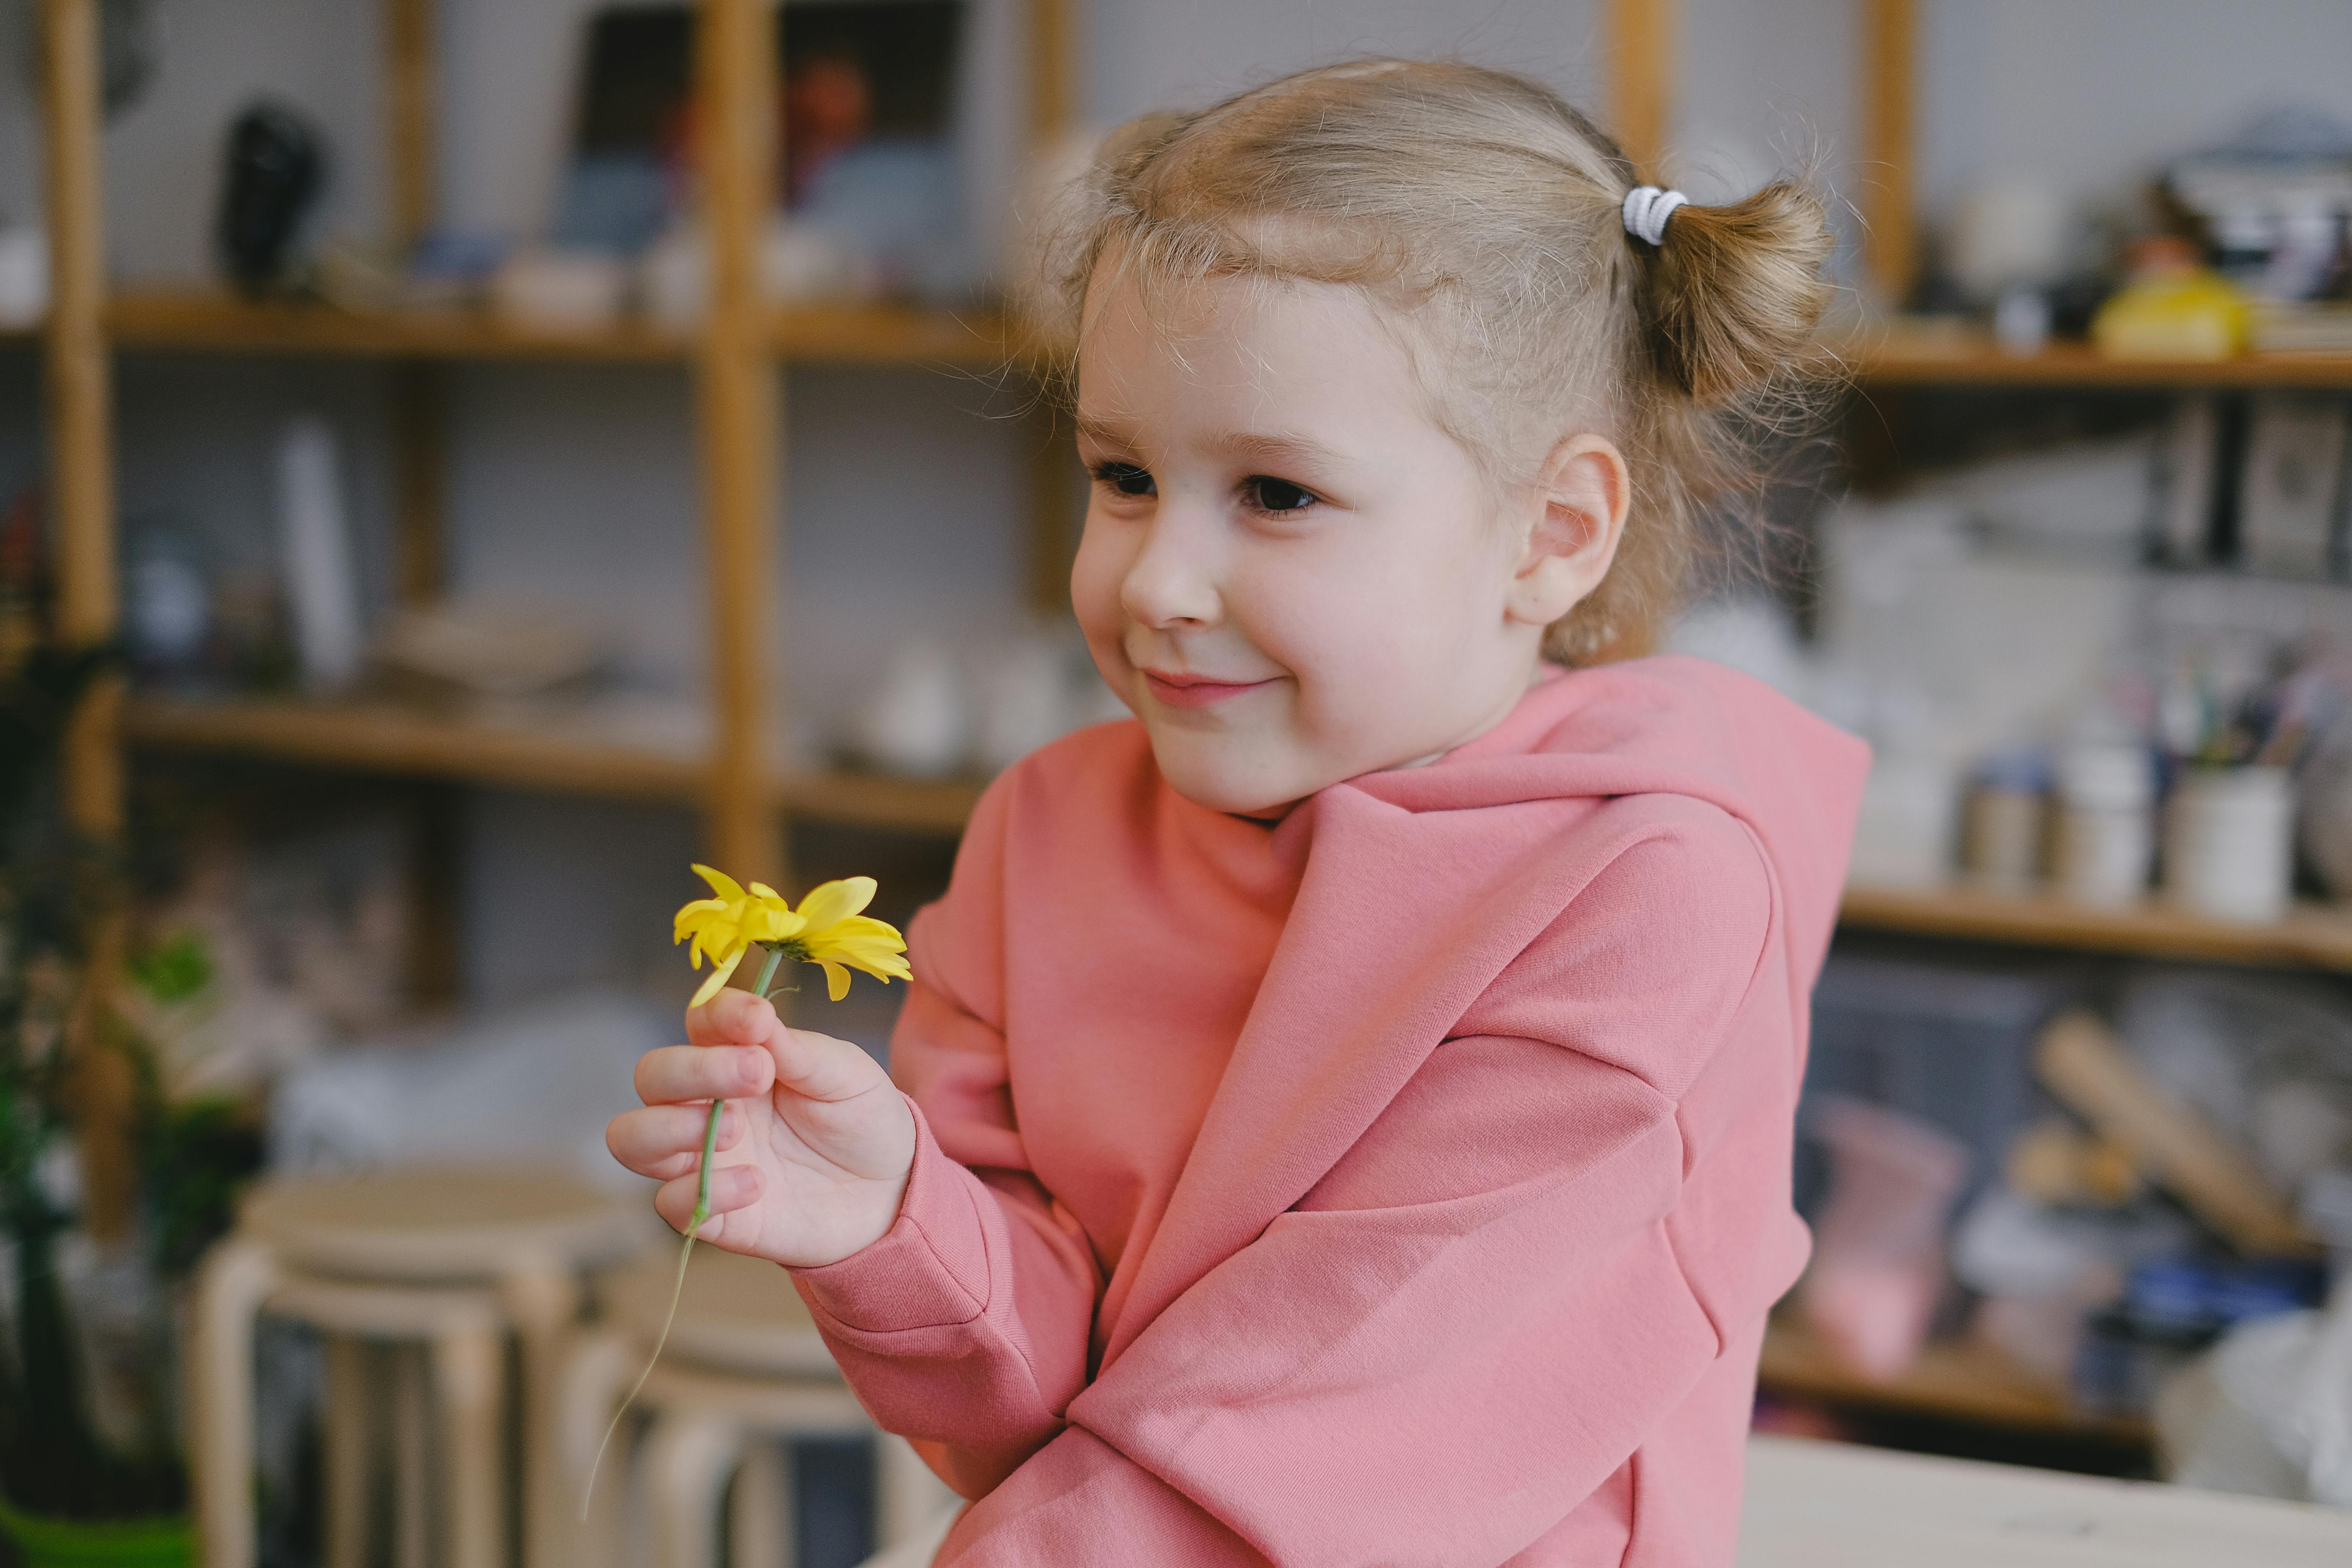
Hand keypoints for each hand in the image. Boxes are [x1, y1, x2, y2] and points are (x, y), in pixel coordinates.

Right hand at [606, 988, 915, 1267]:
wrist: (889, 1192)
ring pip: (631, 1137)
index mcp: (738, 1055)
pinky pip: (669, 1203)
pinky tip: (757, 1183)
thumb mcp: (845, 1074)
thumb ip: (799, 1049)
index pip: (701, 1021)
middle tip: (755, 1074)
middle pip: (651, 1075)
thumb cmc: (860, 1119)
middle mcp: (706, 1102)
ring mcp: (702, 1158)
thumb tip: (756, 1021)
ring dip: (668, 1127)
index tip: (758, 1021)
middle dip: (691, 1070)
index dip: (719, 1015)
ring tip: (732, 1129)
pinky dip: (705, 1191)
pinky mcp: (713, 1212)